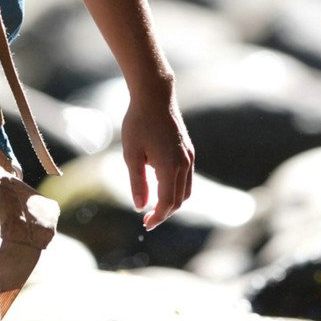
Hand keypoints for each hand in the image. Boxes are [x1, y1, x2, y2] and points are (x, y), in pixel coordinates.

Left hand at [121, 88, 193, 228]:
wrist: (155, 97)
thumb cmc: (138, 123)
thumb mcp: (131, 154)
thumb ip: (137, 183)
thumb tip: (140, 207)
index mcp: (169, 166)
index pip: (168, 202)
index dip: (158, 217)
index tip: (145, 224)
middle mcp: (184, 164)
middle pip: (179, 200)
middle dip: (165, 213)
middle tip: (148, 219)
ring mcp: (189, 156)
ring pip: (186, 190)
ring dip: (173, 202)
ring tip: (155, 206)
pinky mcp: (188, 150)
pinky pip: (186, 177)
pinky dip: (176, 188)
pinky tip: (161, 187)